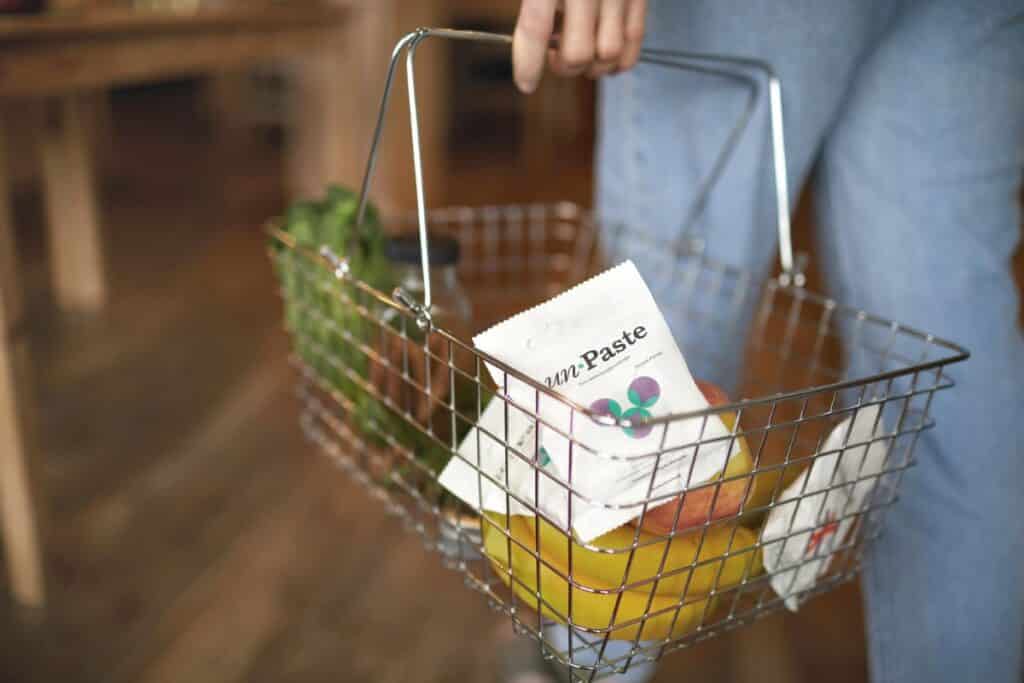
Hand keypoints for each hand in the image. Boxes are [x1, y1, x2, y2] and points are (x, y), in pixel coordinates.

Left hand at [513, 0, 646, 92]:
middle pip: (577, 53)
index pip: (535, 29)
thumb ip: (534, 9)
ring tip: (583, 50)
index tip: (526, 84)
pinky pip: (634, 42)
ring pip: (608, 54)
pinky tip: (604, 53)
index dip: (528, 64)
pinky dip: (619, 59)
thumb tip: (535, 47)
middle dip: (564, 66)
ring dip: (593, 65)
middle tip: (556, 55)